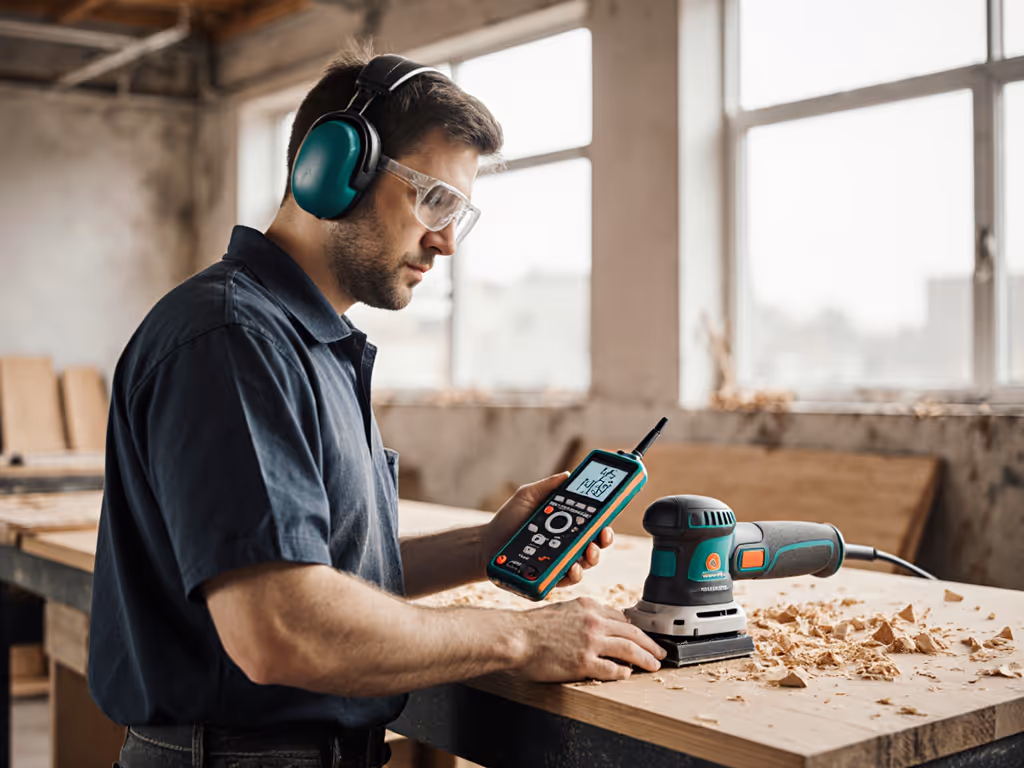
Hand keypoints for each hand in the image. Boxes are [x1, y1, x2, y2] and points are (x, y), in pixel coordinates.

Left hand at [481, 473, 614, 586]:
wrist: (486, 543)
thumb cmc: (508, 520)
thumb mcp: (527, 496)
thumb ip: (547, 485)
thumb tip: (567, 474)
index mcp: (566, 524)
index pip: (592, 523)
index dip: (604, 521)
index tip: (608, 517)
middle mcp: (568, 544)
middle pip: (596, 544)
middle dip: (603, 540)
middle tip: (601, 534)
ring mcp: (560, 562)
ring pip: (586, 563)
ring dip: (592, 557)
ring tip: (588, 551)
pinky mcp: (550, 577)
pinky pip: (567, 579)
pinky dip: (573, 574)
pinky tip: (573, 567)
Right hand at [515, 597, 665, 681]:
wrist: (516, 637)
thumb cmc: (532, 627)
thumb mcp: (562, 611)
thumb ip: (582, 617)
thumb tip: (595, 627)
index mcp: (588, 607)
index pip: (620, 617)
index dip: (635, 629)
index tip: (641, 637)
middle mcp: (594, 622)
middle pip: (632, 632)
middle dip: (650, 643)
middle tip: (660, 651)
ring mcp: (591, 642)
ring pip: (629, 650)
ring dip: (645, 658)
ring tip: (654, 665)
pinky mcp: (584, 662)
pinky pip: (613, 669)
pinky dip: (623, 673)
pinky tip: (627, 675)